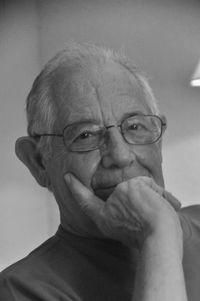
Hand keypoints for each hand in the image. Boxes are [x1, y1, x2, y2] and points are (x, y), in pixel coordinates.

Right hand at [64, 174, 180, 247]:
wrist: (159, 237)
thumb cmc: (150, 237)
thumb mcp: (133, 228)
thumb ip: (129, 211)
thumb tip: (141, 190)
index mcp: (106, 219)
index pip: (86, 201)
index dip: (76, 189)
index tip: (68, 177)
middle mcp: (109, 205)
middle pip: (127, 194)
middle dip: (141, 203)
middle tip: (149, 219)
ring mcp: (118, 193)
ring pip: (141, 189)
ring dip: (151, 199)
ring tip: (154, 215)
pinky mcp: (130, 185)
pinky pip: (150, 185)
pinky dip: (158, 194)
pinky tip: (158, 205)